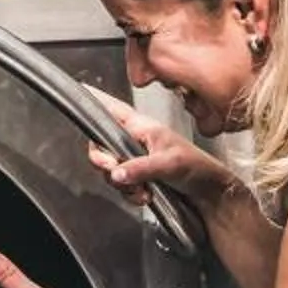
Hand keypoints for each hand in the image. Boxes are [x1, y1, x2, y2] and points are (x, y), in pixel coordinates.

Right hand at [84, 88, 235, 220]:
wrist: (207, 192)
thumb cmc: (195, 167)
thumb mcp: (168, 163)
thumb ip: (140, 167)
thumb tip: (116, 172)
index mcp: (141, 125)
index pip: (111, 108)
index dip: (94, 100)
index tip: (80, 91)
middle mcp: (133, 139)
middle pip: (100, 145)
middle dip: (105, 163)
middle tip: (114, 171)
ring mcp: (134, 158)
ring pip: (109, 169)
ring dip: (121, 184)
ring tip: (141, 190)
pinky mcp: (137, 175)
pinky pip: (120, 184)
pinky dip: (128, 194)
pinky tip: (144, 196)